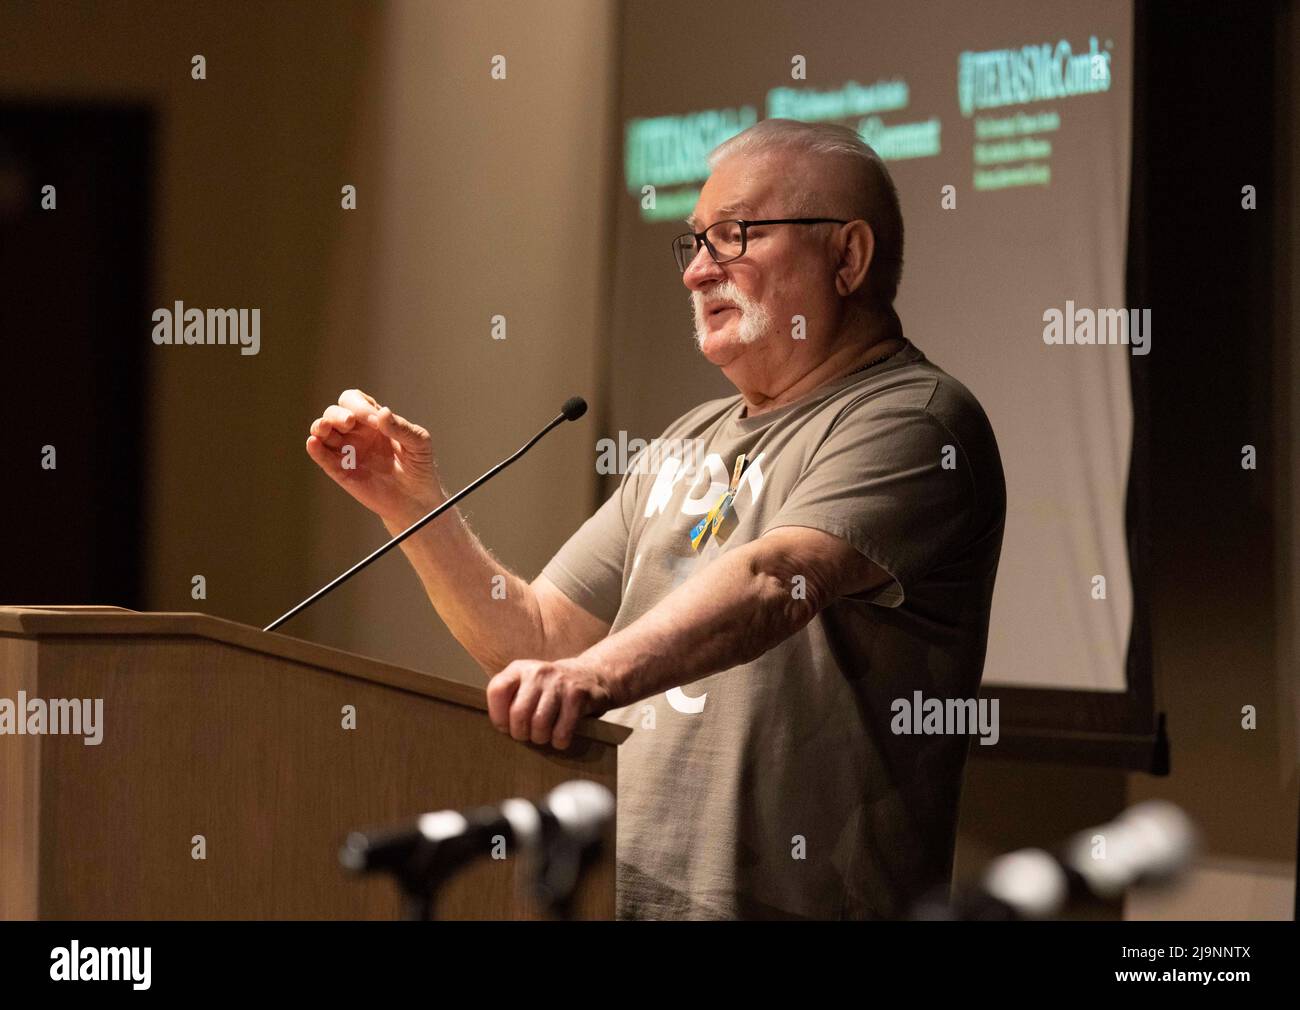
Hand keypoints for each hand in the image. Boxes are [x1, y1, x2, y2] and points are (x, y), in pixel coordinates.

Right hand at [306, 388, 444, 525]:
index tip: (375, 421)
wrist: (416, 499)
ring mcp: (347, 451)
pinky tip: (314, 443)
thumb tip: (383, 412)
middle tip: (350, 422)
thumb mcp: (419, 443)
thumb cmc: (419, 466)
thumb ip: (402, 428)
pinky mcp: (341, 471)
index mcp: (374, 420)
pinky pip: (323, 457)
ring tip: (324, 428)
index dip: (360, 406)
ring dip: (320, 427)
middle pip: (334, 413)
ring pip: (323, 432)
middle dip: (338, 414)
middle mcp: (356, 432)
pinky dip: (316, 449)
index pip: (356, 401)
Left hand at [486, 657, 616, 750]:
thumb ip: (509, 700)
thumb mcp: (526, 684)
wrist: (591, 675)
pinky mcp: (578, 695)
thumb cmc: (550, 689)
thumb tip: (497, 729)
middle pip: (518, 714)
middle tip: (528, 735)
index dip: (498, 715)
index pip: (497, 691)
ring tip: (544, 736)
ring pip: (540, 724)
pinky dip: (559, 741)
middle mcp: (537, 672)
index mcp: (519, 669)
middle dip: (521, 733)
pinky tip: (560, 737)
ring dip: (541, 738)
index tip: (506, 726)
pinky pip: (562, 731)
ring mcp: (559, 683)